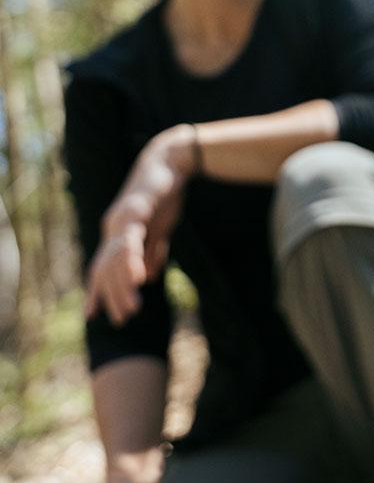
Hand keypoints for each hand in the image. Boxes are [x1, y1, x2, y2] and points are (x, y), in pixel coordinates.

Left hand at [85, 127, 197, 325]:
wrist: (171, 163)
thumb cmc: (165, 193)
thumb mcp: (160, 228)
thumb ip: (152, 251)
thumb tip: (150, 276)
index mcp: (117, 232)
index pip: (102, 267)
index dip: (97, 291)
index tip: (93, 315)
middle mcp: (113, 228)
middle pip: (106, 269)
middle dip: (112, 296)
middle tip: (123, 319)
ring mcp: (122, 219)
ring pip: (117, 259)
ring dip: (123, 286)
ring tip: (132, 308)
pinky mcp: (136, 211)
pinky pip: (132, 241)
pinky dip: (132, 261)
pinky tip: (139, 278)